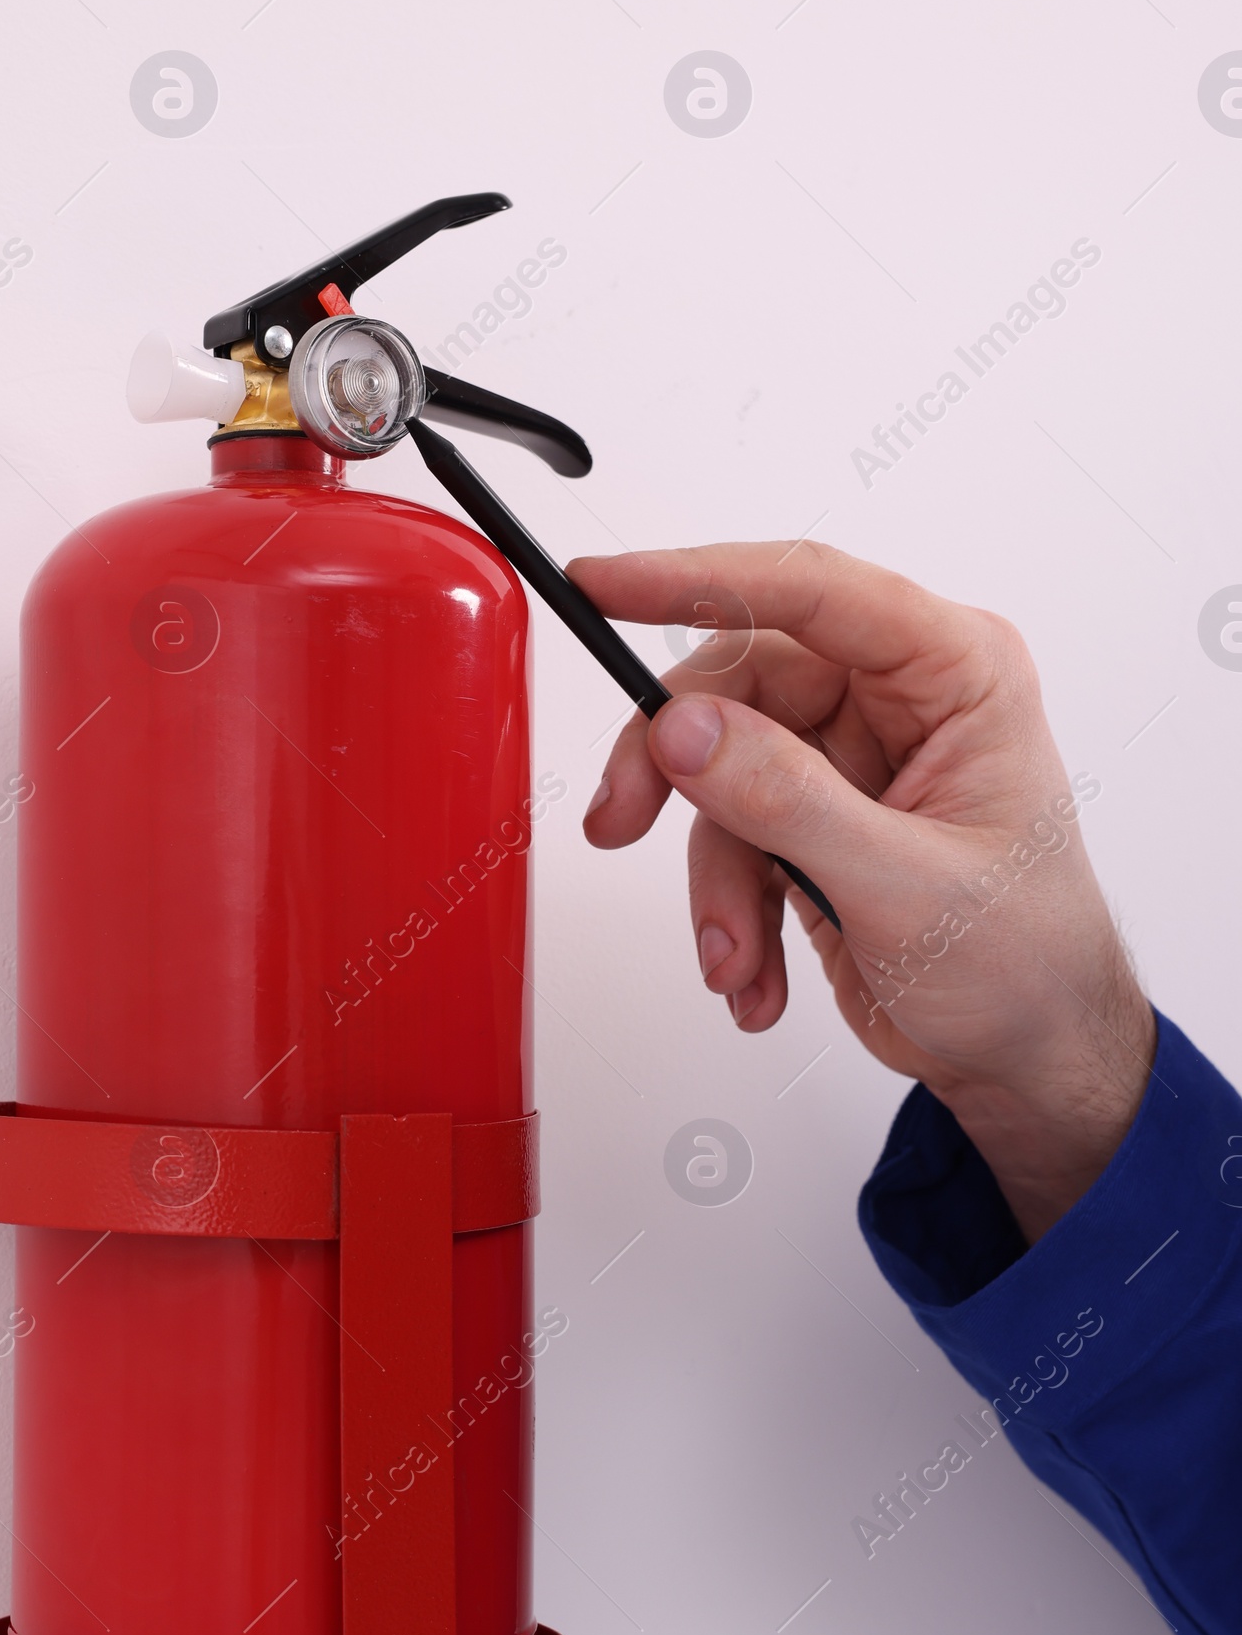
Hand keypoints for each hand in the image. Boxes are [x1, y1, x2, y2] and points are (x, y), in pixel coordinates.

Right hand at [568, 541, 1154, 1241]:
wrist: (1028, 1059)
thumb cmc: (1025, 966)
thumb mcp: (904, 886)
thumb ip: (787, 801)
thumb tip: (685, 729)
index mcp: (954, 674)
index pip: (811, 590)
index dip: (699, 575)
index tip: (605, 584)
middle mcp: (897, 699)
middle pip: (736, 681)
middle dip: (675, 768)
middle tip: (620, 820)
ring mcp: (847, 758)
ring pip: (715, 765)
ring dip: (714, 876)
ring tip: (735, 955)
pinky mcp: (810, 816)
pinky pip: (725, 832)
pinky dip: (727, 909)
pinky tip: (754, 972)